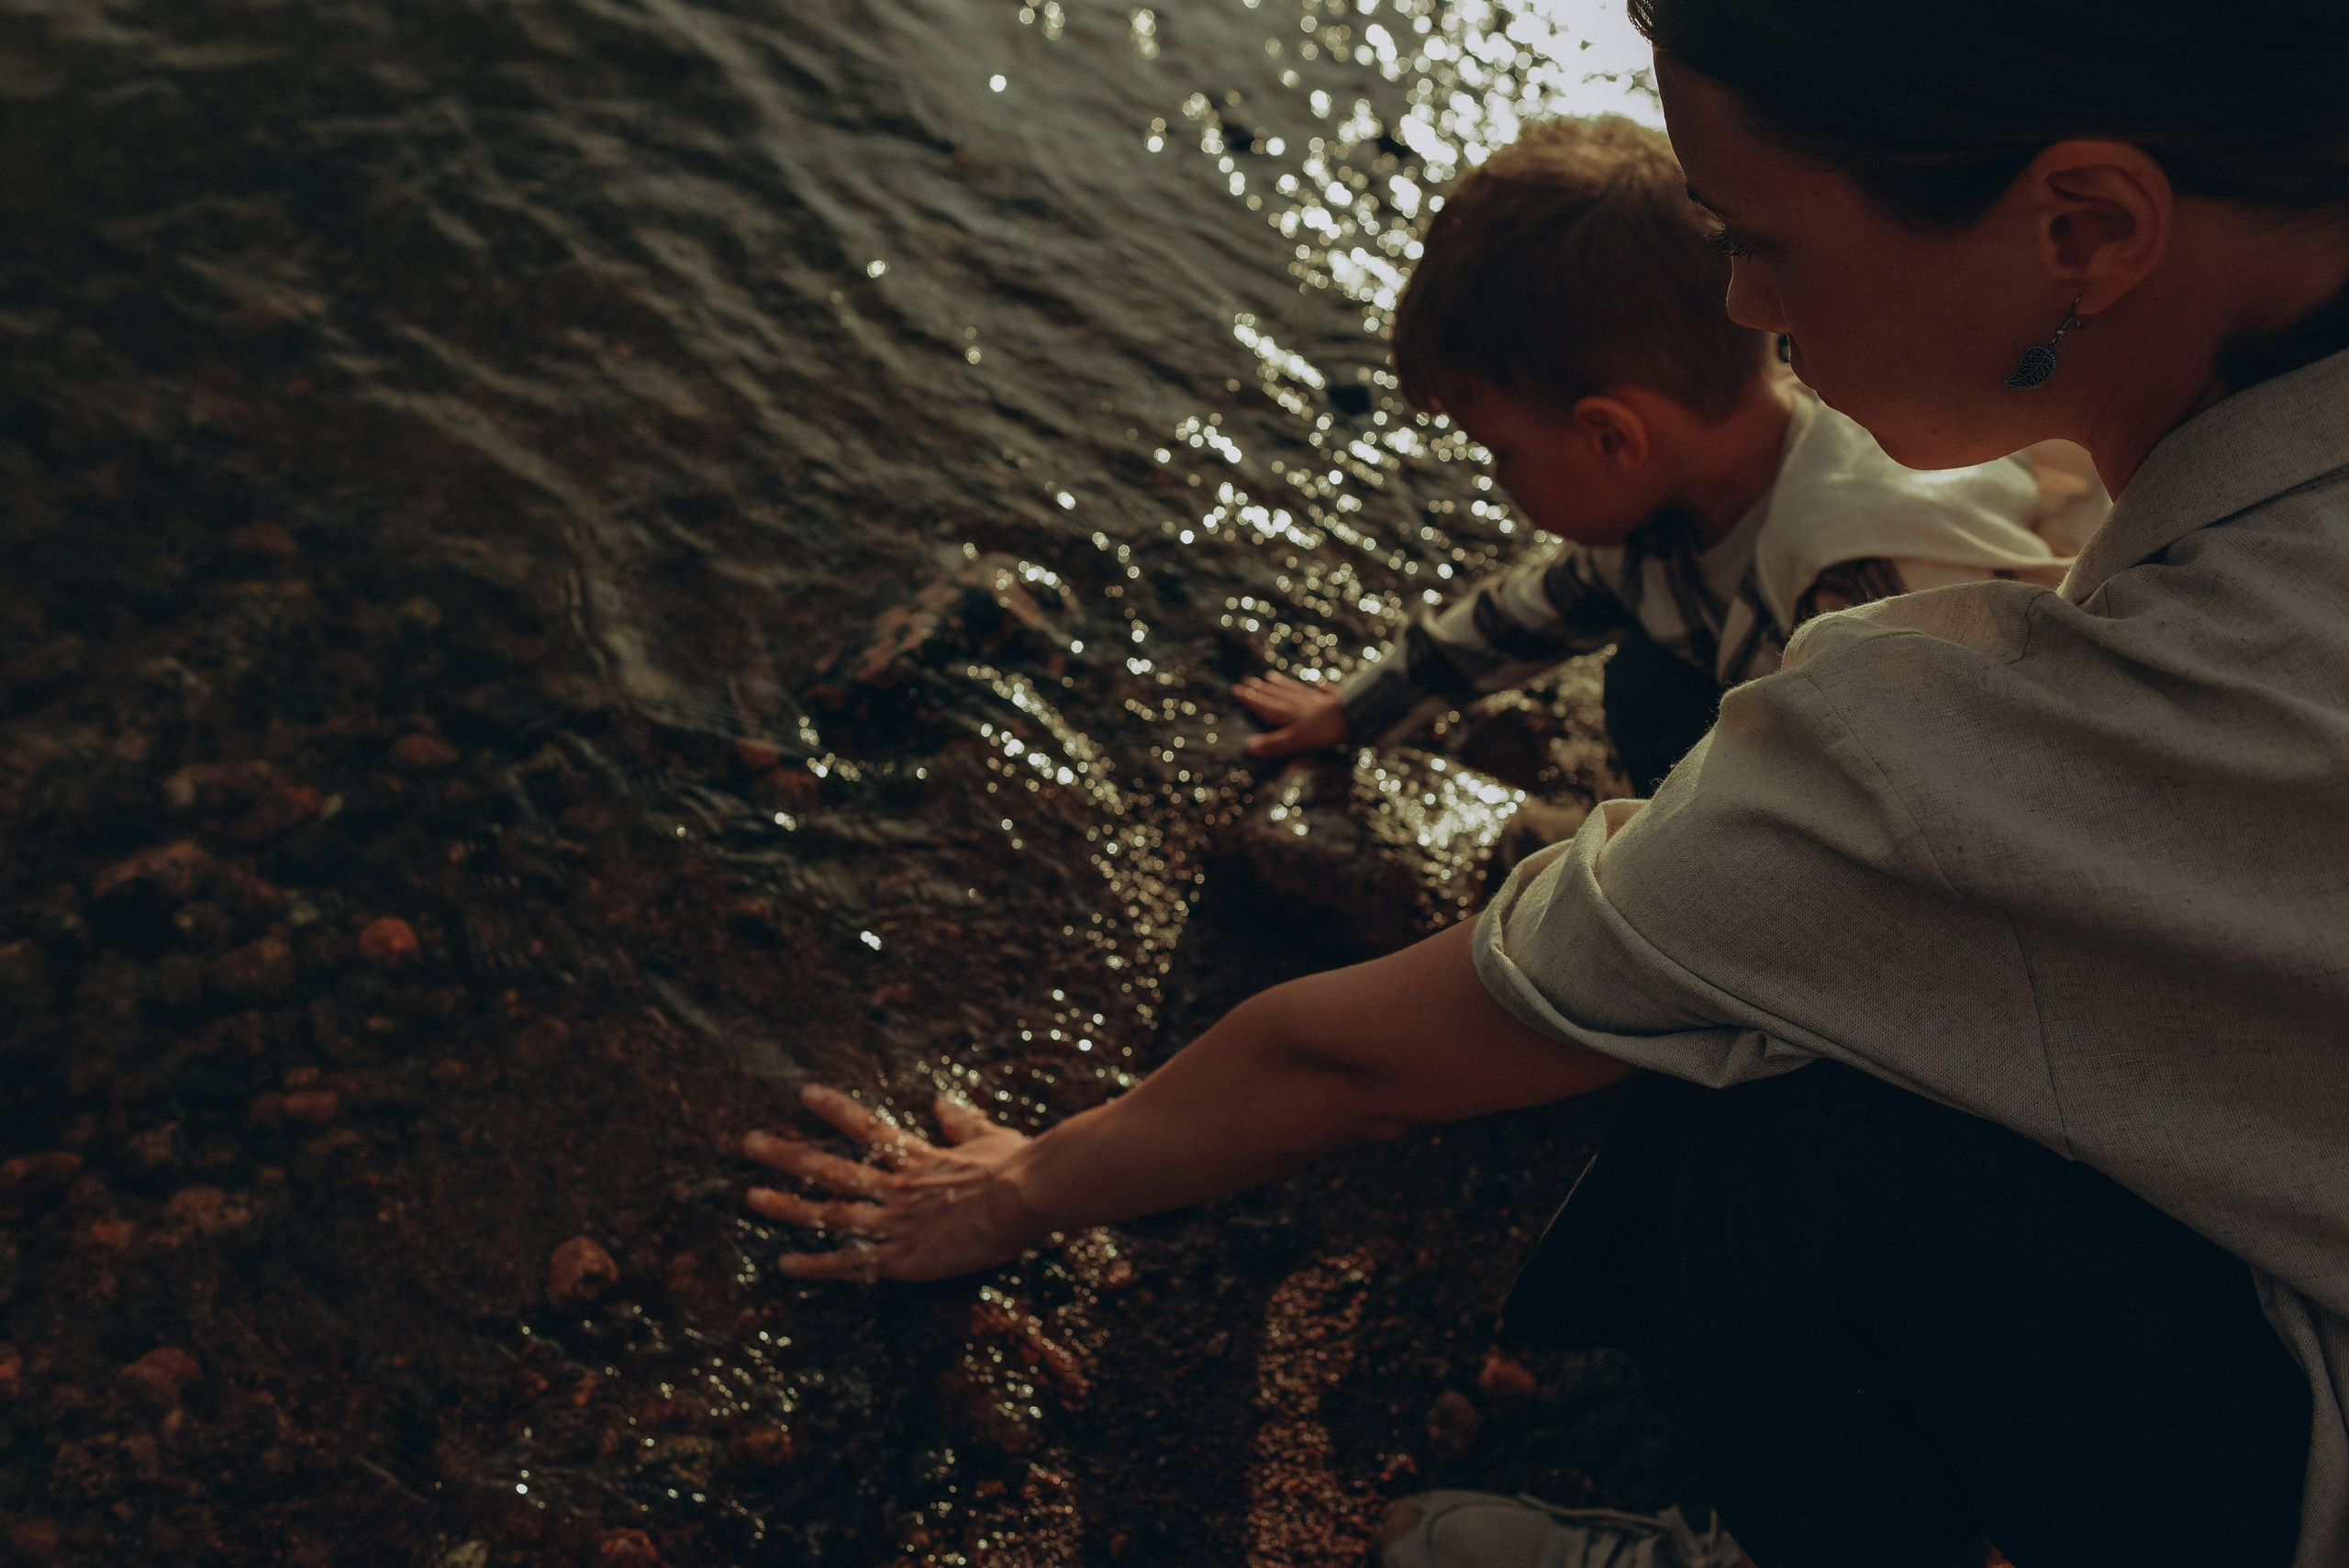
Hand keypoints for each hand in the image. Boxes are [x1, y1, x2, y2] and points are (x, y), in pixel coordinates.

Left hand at [742, 1085, 1049, 1282]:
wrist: (1024, 1196)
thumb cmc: (1014, 1166)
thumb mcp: (986, 1135)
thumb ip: (959, 1122)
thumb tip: (941, 1103)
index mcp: (917, 1159)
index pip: (867, 1129)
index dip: (834, 1112)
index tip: (804, 1095)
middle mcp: (896, 1188)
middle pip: (832, 1169)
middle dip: (788, 1156)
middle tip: (750, 1143)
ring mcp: (895, 1222)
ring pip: (830, 1213)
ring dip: (788, 1206)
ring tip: (750, 1197)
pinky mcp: (902, 1258)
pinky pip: (851, 1262)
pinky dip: (817, 1264)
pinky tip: (785, 1264)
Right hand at [1231, 671, 1348, 756]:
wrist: (1354, 715)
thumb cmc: (1323, 731)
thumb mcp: (1295, 741)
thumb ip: (1273, 744)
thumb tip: (1248, 746)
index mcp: (1288, 714)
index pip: (1265, 705)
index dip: (1250, 699)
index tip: (1237, 690)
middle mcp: (1300, 704)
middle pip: (1277, 695)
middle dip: (1261, 689)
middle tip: (1248, 680)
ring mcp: (1317, 700)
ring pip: (1295, 690)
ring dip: (1282, 684)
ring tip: (1270, 676)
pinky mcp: (1336, 700)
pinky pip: (1324, 691)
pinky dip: (1319, 688)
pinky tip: (1319, 684)